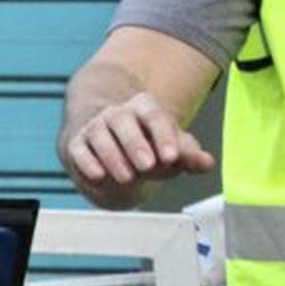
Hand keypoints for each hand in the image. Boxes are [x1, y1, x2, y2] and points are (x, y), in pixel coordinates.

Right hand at [61, 92, 215, 207]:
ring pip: (99, 134)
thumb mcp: (171, 150)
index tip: (172, 157)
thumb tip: (207, 162)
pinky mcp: (77, 144)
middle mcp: (117, 113)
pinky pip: (79, 150)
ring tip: (127, 177)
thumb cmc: (148, 147)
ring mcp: (95, 127)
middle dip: (136, 144)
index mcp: (145, 108)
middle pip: (123, 120)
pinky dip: (87, 162)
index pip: (154, 115)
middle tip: (148, 166)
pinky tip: (99, 175)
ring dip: (113, 156)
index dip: (163, 135)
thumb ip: (190, 156)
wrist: (112, 148)